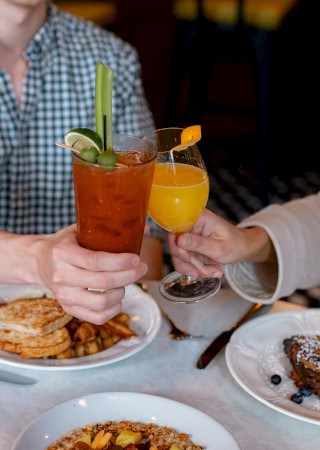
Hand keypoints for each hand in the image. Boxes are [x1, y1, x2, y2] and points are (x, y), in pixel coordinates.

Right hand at [22, 225, 147, 323]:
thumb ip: (108, 229)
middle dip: (129, 275)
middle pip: (103, 282)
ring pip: (101, 303)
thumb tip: (145, 227)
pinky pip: (96, 317)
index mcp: (62, 252)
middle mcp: (60, 276)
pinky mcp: (68, 308)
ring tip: (125, 282)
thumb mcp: (79, 230)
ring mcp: (63, 295)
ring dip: (121, 292)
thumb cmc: (65, 244)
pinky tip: (118, 298)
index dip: (120, 262)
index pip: (95, 261)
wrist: (39, 262)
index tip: (136, 258)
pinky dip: (113, 310)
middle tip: (141, 268)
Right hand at [168, 209, 272, 278]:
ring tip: (213, 272)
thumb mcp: (219, 247)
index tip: (187, 258)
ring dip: (194, 268)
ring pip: (179, 257)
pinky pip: (185, 261)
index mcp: (197, 218)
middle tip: (203, 272)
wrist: (243, 248)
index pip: (175, 229)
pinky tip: (211, 270)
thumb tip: (179, 240)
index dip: (176, 246)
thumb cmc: (235, 244)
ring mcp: (189, 237)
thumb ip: (198, 244)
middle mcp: (190, 226)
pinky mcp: (190, 247)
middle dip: (189, 263)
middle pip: (175, 246)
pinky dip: (196, 269)